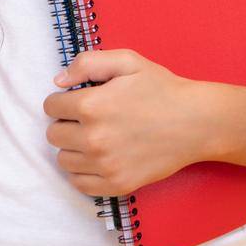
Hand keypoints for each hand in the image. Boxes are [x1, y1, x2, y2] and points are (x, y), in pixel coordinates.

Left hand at [41, 48, 211, 196]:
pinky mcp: (117, 185)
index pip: (50, 107)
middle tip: (89, 119)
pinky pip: (79, 183)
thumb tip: (58, 81)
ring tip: (95, 137)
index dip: (63, 100)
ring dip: (73, 148)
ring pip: (63, 160)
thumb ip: (87, 63)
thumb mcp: (127, 61)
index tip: (79, 100)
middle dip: (66, 123)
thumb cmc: (161, 88)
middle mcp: (94, 139)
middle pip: (53, 135)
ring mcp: (105, 165)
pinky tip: (98, 158)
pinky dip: (83, 172)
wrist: (196, 123)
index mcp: (92, 106)